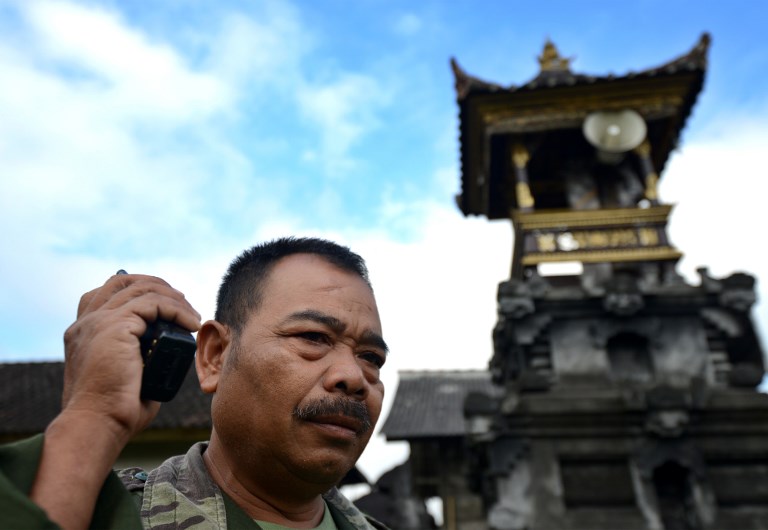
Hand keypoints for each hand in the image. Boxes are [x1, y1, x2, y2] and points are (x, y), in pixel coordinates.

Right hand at [30, 273, 201, 529]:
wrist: (97, 425)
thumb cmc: (113, 412)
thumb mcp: (124, 376)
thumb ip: (138, 357)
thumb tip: (167, 353)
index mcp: (83, 332)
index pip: (108, 292)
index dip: (140, 290)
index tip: (169, 304)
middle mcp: (87, 322)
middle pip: (124, 282)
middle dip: (159, 288)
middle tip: (185, 306)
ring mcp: (98, 321)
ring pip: (143, 290)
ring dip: (175, 300)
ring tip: (193, 317)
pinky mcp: (115, 326)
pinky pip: (154, 303)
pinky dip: (177, 310)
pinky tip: (192, 324)